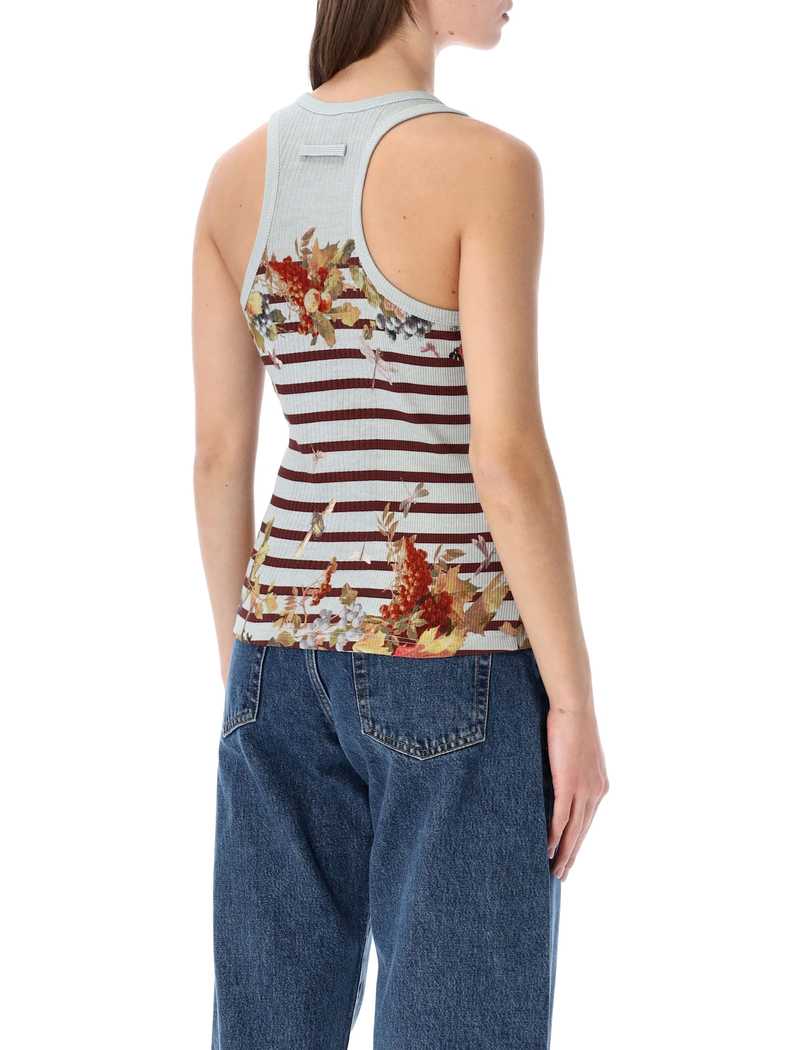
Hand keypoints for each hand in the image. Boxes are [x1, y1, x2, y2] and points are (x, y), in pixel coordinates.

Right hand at [546, 705, 608, 879]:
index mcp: (599, 786)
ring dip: (564, 852)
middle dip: (572, 854)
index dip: (578, 841)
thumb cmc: (571, 725)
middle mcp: (596, 792)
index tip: (569, 856)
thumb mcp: (574, 755)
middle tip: (562, 874)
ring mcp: (584, 789)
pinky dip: (554, 834)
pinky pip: (562, 817)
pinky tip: (547, 847)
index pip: (588, 821)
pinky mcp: (569, 784)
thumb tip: (556, 784)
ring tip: (555, 870)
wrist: (574, 709)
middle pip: (583, 832)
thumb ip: (569, 773)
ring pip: (574, 830)